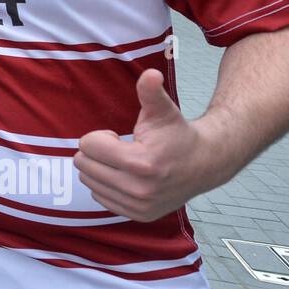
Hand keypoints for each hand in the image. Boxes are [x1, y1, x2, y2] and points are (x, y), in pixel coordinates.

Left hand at [74, 69, 217, 221]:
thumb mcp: (162, 110)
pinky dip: (106, 185)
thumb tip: (150, 73)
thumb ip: (150, 91)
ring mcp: (139, 205)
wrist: (204, 164)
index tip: (118, 136)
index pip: (88, 146)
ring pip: (88, 182)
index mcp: (141, 163)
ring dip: (100, 168)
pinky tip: (126, 177)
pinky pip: (100, 198)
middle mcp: (139, 189)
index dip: (100, 137)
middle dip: (97, 152)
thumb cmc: (177, 134)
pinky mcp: (139, 215)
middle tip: (121, 149)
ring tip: (125, 162)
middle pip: (84, 165)